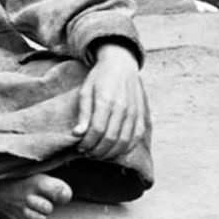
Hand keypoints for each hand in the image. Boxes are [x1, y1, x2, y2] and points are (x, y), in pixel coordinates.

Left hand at [72, 43, 147, 159]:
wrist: (121, 64)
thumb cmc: (99, 78)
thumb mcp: (85, 91)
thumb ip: (83, 113)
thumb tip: (77, 134)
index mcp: (106, 100)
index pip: (97, 130)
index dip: (87, 143)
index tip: (79, 147)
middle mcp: (123, 108)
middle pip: (110, 139)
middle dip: (96, 151)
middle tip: (87, 153)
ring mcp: (134, 112)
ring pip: (124, 141)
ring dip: (109, 153)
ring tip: (97, 154)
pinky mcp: (141, 115)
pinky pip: (135, 138)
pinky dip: (125, 148)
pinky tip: (114, 151)